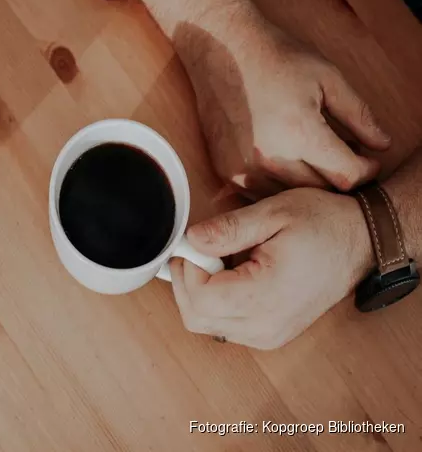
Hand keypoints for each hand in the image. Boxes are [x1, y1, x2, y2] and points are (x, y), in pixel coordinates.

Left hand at [169, 188, 374, 349]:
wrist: (362, 242)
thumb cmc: (324, 225)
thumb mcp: (274, 214)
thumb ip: (228, 229)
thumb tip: (191, 240)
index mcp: (266, 297)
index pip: (200, 298)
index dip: (187, 268)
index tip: (194, 243)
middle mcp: (264, 327)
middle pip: (195, 318)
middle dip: (187, 281)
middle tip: (201, 250)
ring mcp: (267, 335)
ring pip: (205, 324)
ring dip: (199, 292)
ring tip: (220, 260)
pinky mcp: (268, 335)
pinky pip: (223, 326)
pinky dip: (215, 302)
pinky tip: (231, 275)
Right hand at [180, 25, 390, 198]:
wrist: (221, 50)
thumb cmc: (275, 57)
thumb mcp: (327, 78)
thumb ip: (359, 115)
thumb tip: (383, 144)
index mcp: (300, 134)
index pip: (347, 175)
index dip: (366, 170)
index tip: (368, 160)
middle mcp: (270, 159)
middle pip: (320, 190)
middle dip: (339, 177)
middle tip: (345, 157)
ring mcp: (244, 169)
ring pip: (290, 196)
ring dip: (308, 183)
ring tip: (315, 158)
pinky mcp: (226, 171)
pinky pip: (261, 192)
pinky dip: (279, 183)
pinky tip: (285, 160)